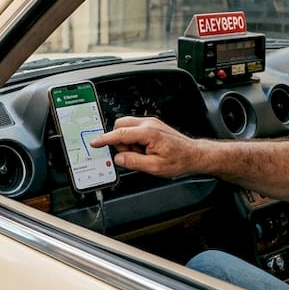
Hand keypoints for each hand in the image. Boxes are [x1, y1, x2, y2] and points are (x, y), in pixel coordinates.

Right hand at [91, 116, 205, 178]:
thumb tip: (118, 159)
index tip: (95, 142)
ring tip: (142, 154)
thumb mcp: (154, 167)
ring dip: (127, 141)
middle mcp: (149, 124)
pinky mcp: (152, 125)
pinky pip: (134, 129)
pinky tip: (144, 151)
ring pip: (126, 127)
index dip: (105, 139)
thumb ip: (134, 162)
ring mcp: (151, 123)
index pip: (120, 133)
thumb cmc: (179, 160)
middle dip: (119, 141)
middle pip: (121, 125)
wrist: (193, 155)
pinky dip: (134, 140)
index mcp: (148, 133)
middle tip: (130, 155)